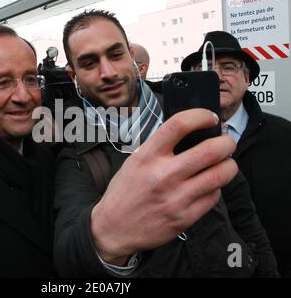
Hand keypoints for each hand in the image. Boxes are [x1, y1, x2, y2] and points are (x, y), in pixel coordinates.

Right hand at [90, 109, 237, 264]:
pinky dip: (215, 187)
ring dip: (228, 164)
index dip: (201, 116)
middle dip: (226, 142)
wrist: (114, 228)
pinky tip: (208, 185)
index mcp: (148, 156)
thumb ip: (160, 147)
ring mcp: (177, 198)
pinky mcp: (186, 217)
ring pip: (221, 174)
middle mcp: (164, 175)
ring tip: (224, 163)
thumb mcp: (135, 161)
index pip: (180, 125)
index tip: (210, 118)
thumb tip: (192, 133)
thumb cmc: (124, 192)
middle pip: (211, 150)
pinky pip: (214, 196)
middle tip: (226, 143)